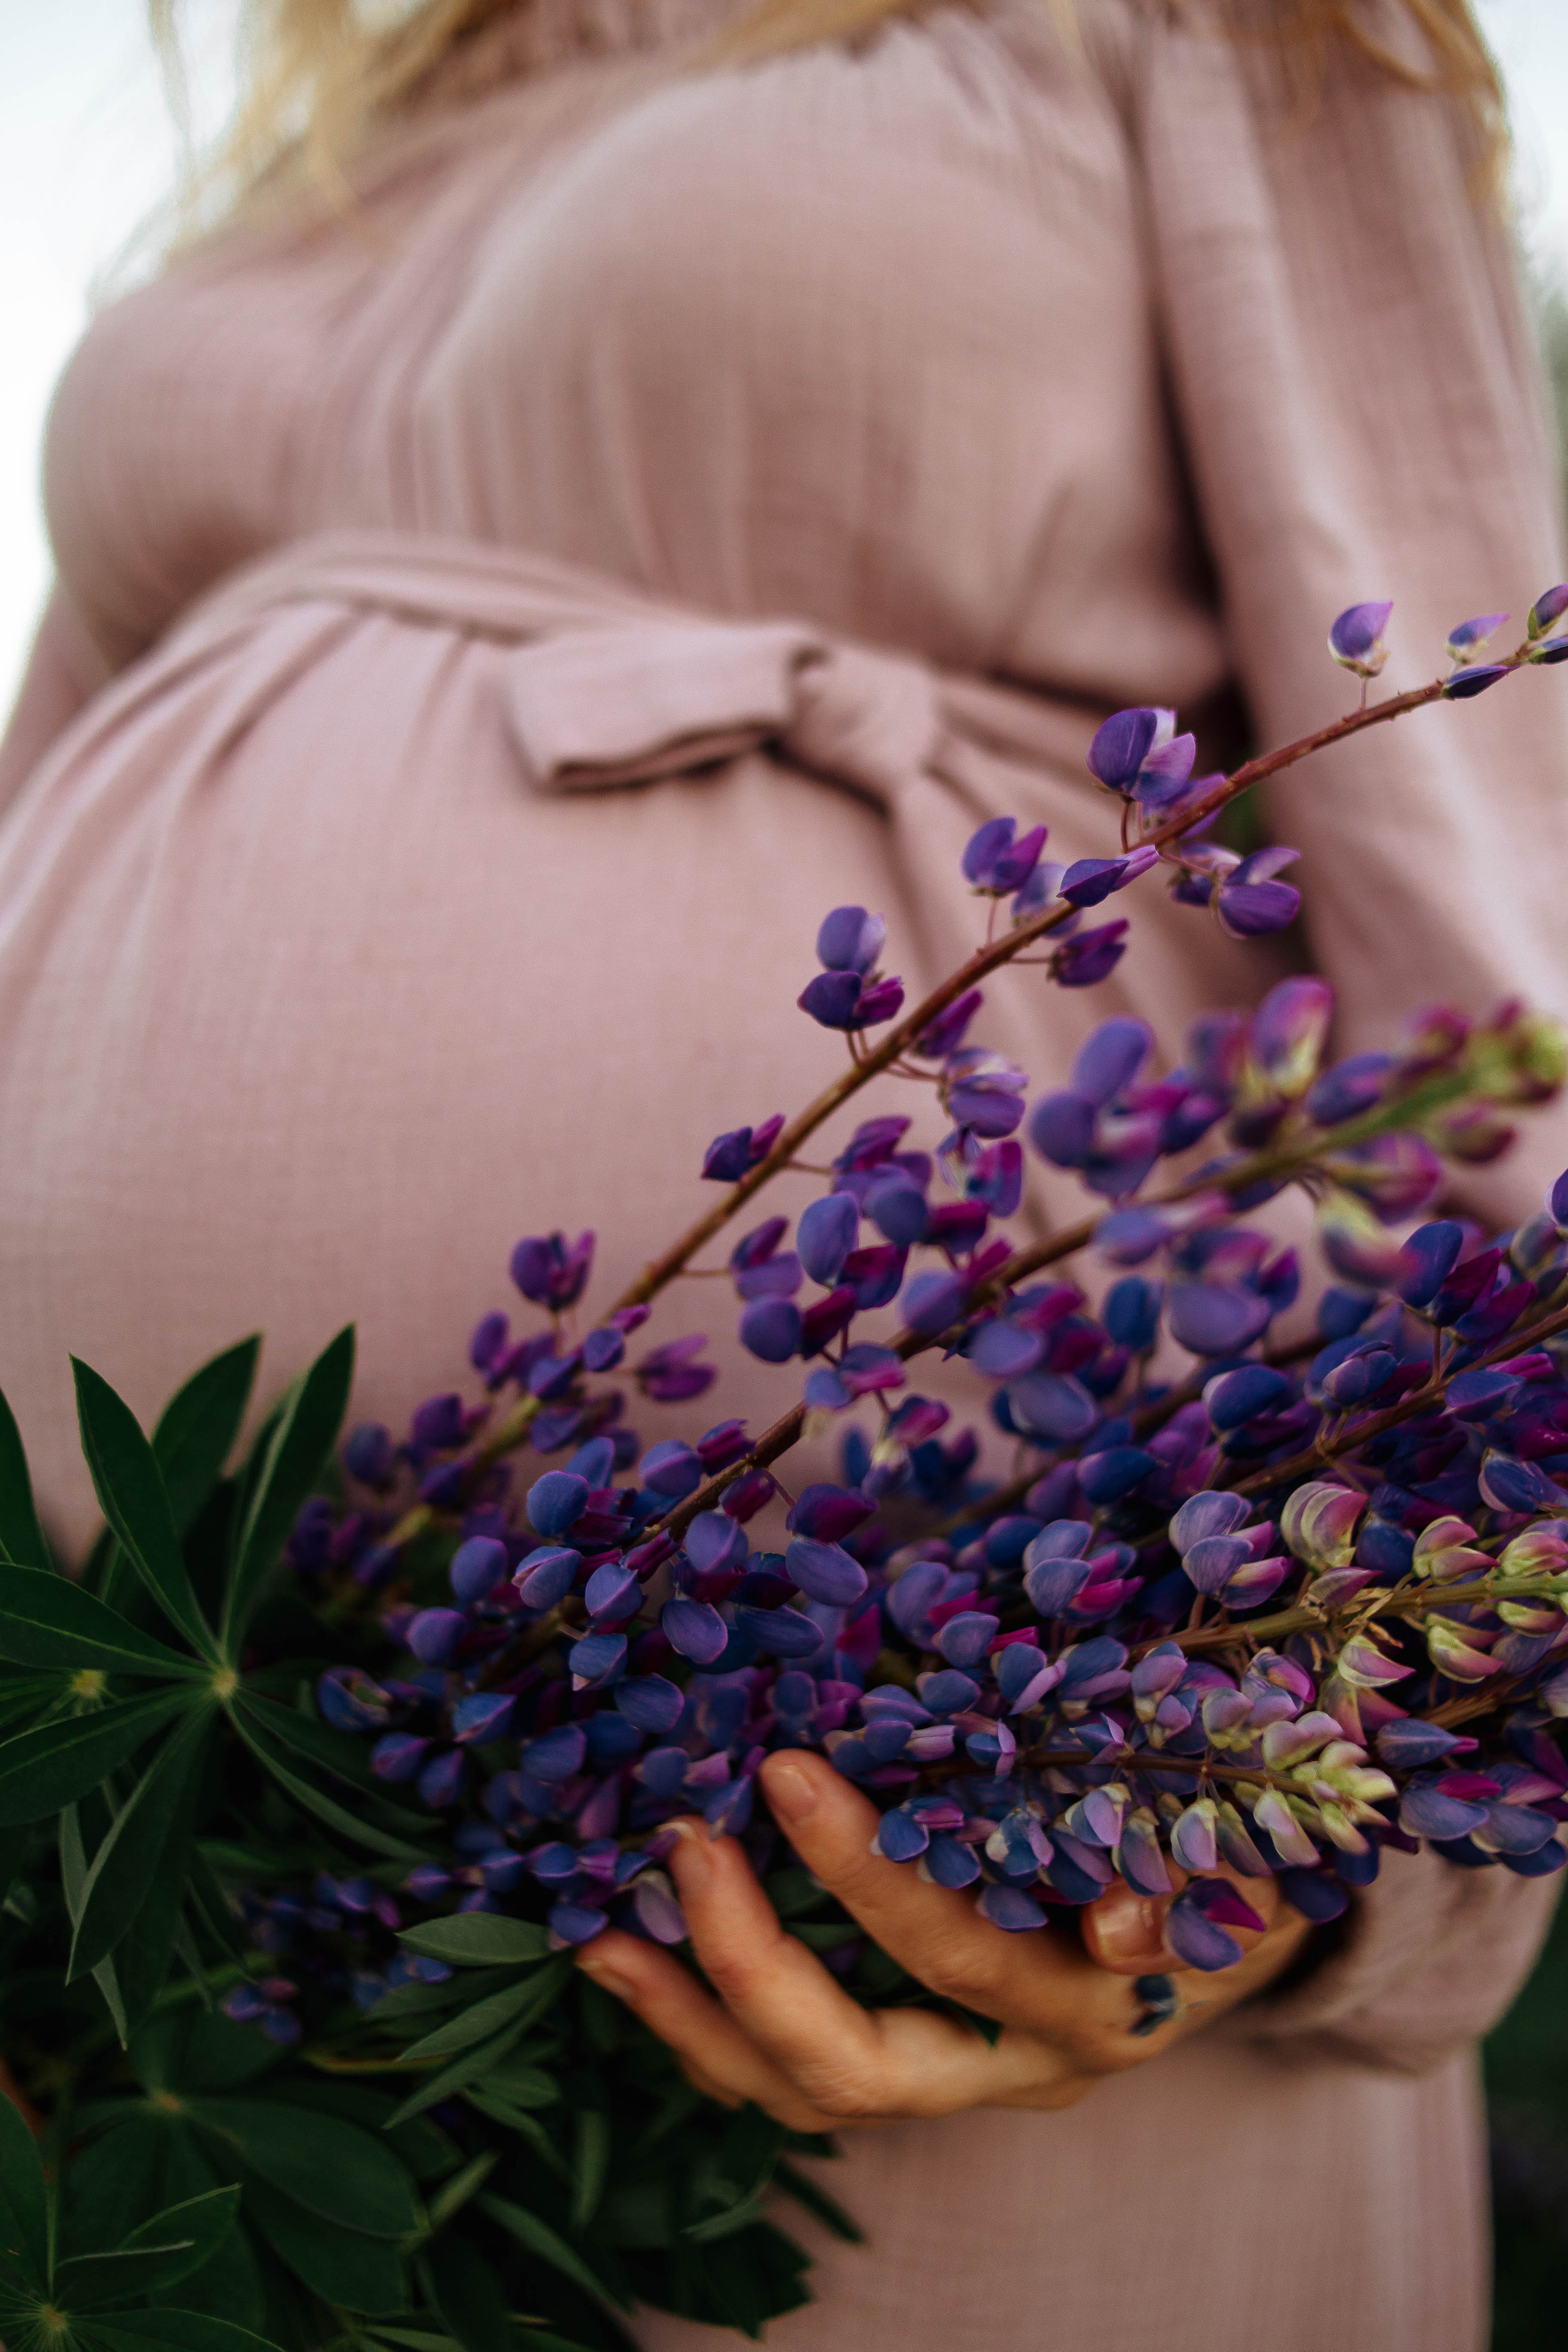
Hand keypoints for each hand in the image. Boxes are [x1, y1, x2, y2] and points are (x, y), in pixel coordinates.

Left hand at [576, 1751, 1313, 2129]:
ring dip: (692, 2014)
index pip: (965, 1957)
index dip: (869, 1878)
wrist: (1236, 1927)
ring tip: (598, 1930)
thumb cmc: (1226, 1859)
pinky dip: (702, 2020)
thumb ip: (1183, 1872)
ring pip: (804, 2093)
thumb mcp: (1231, 1852)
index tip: (787, 1770)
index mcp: (1094, 2007)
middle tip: (682, 1839)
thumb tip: (1122, 1924)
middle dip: (752, 1963)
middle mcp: (1016, 2064)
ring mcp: (958, 2079)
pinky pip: (789, 2075)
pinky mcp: (913, 2067)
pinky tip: (630, 1951)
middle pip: (860, 2067)